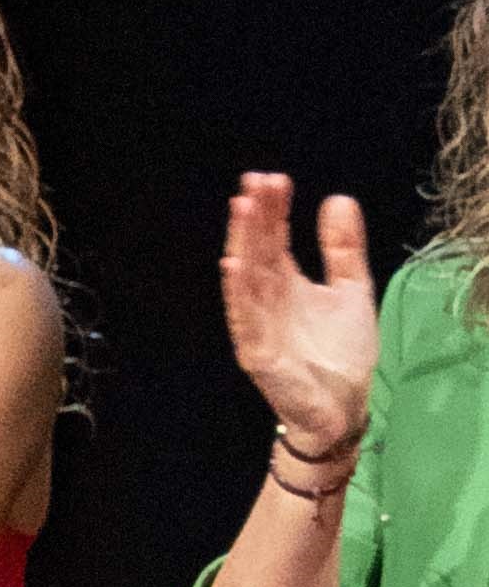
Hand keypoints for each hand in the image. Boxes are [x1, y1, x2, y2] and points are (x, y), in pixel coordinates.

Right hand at [220, 175, 374, 451]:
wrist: (343, 407)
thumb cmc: (340, 354)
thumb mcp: (351, 289)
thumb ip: (343, 248)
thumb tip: (337, 199)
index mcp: (284, 284)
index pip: (273, 239)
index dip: (273, 210)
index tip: (274, 179)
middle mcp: (266, 300)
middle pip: (256, 250)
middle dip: (254, 216)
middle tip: (255, 182)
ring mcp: (257, 324)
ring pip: (246, 276)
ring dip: (242, 242)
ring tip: (242, 209)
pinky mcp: (257, 351)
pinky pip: (244, 318)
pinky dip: (237, 292)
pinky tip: (234, 265)